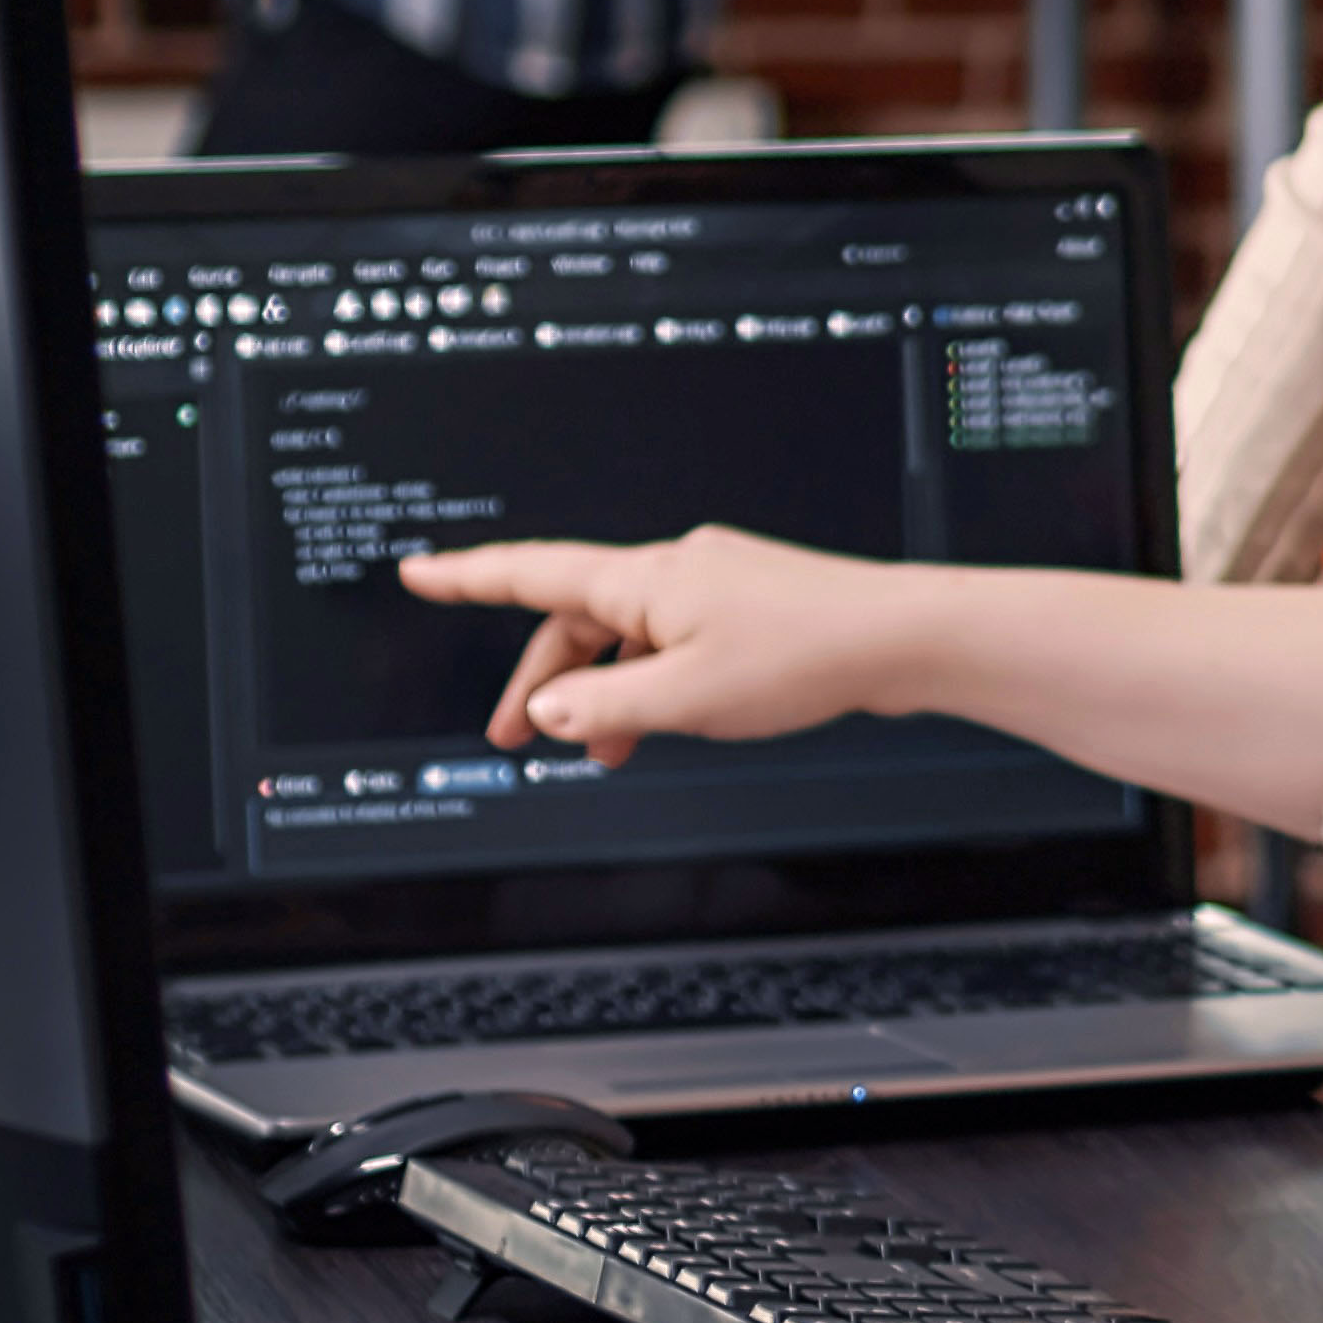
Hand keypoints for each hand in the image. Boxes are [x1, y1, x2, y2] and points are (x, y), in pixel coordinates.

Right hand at [396, 529, 923, 766]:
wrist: (901, 638)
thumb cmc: (807, 655)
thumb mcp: (683, 699)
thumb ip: (603, 708)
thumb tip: (546, 710)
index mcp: (646, 579)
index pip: (533, 572)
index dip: (468, 576)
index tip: (420, 572)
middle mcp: (674, 569)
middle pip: (578, 618)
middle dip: (541, 679)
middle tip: (514, 739)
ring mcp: (714, 584)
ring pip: (628, 635)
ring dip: (603, 691)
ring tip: (600, 752)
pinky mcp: (747, 606)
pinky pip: (672, 640)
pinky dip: (650, 681)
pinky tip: (661, 725)